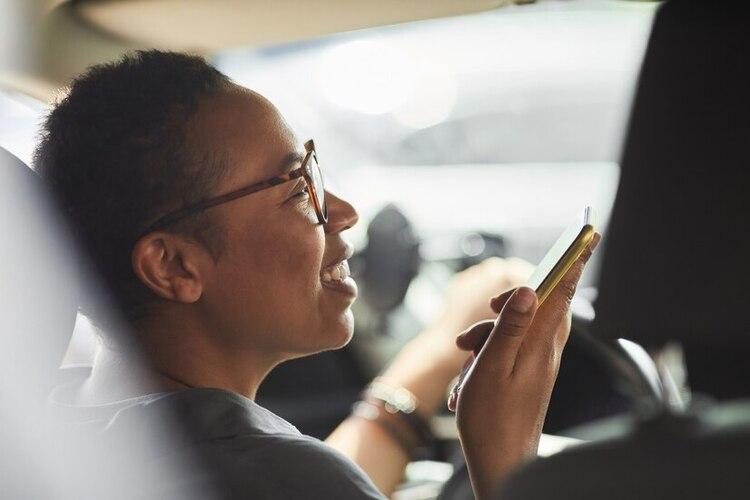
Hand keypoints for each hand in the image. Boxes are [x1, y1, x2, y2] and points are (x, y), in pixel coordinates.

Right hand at [450, 234, 599, 499]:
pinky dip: (486, 355)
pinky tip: (468, 379)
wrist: (499, 462)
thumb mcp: (492, 367)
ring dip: (487, 334)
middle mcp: (545, 351)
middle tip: (486, 310)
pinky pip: (508, 350)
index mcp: (539, 345)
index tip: (587, 236)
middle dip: (507, 301)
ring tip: (465, 353)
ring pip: (516, 327)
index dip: (573, 262)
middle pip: (539, 305)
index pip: (562, 293)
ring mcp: (538, 363)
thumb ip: (509, 326)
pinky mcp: (528, 375)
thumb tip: (527, 289)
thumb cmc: (491, 419)